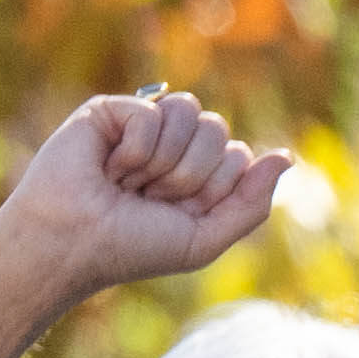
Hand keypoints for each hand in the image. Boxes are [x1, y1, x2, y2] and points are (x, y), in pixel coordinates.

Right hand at [0, 88, 290, 300]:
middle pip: (218, 131)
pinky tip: (108, 165)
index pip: (239, 157)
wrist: (73, 243)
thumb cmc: (134, 247)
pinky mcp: (110, 110)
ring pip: (191, 113)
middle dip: (189, 175)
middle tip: (148, 197)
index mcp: (201, 173)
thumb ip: (252, 202)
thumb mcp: (206, 238)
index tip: (176, 213)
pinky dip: (135, 148)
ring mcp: (143, 125)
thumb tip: (286, 156)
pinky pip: (152, 113)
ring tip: (129, 181)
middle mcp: (175, 146)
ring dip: (164, 161)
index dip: (212, 190)